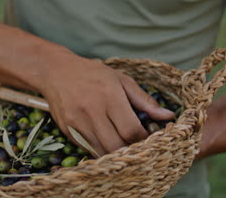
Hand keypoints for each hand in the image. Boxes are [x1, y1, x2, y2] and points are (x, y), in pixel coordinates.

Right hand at [38, 51, 174, 156]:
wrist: (56, 71)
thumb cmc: (93, 74)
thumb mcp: (122, 80)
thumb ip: (145, 100)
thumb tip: (168, 115)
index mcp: (110, 96)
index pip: (131, 130)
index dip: (144, 139)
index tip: (149, 137)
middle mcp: (92, 111)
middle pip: (117, 145)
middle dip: (131, 150)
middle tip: (138, 145)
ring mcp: (77, 123)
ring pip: (102, 152)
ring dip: (116, 153)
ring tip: (124, 145)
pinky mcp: (68, 131)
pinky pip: (88, 149)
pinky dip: (101, 150)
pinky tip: (107, 142)